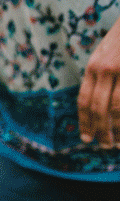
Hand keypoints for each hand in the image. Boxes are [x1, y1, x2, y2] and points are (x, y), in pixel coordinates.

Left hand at [78, 19, 119, 147]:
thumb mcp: (106, 54)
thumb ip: (100, 75)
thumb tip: (97, 102)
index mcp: (92, 66)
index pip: (84, 99)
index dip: (84, 121)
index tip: (86, 137)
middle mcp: (103, 69)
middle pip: (97, 107)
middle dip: (100, 130)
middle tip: (104, 146)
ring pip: (116, 108)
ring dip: (116, 129)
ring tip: (118, 145)